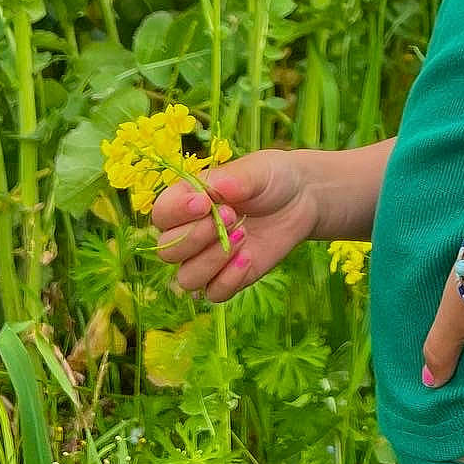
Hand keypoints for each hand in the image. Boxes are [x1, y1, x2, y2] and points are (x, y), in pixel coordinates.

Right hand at [150, 148, 318, 303]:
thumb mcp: (257, 170)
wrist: (301, 199)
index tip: (204, 204)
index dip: (176, 212)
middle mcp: (190, 232)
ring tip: (243, 236)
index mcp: (187, 200)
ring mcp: (207, 258)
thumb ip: (237, 178)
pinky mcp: (228, 278)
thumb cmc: (271, 178)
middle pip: (167, 251)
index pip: (161, 214)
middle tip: (233, 215)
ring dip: (212, 261)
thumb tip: (219, 187)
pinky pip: (213, 293)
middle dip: (197, 236)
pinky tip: (249, 258)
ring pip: (186, 278)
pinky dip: (229, 280)